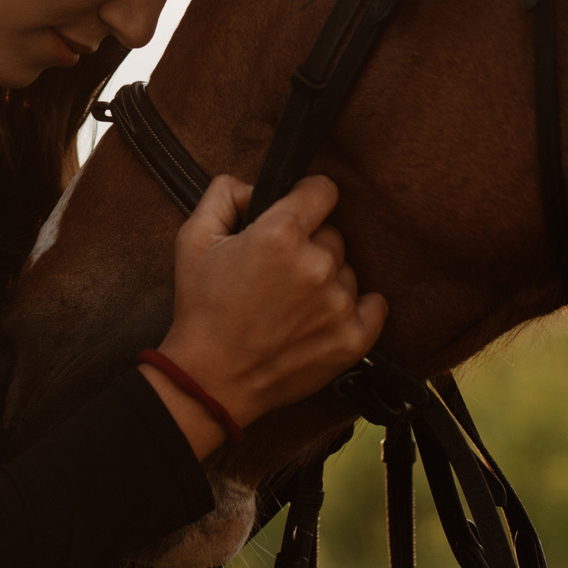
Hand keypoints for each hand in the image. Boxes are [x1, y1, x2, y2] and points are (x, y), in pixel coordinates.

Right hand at [138, 173, 385, 457]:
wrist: (210, 380)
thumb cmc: (200, 310)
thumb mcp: (193, 239)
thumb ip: (223, 194)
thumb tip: (253, 187)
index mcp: (280, 234)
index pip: (323, 189)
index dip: (308, 197)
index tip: (299, 211)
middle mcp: (316, 265)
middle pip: (332, 234)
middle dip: (310, 246)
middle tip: (279, 273)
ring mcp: (337, 304)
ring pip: (347, 271)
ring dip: (327, 280)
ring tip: (291, 304)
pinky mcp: (351, 339)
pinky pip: (375, 306)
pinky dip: (356, 308)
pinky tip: (327, 315)